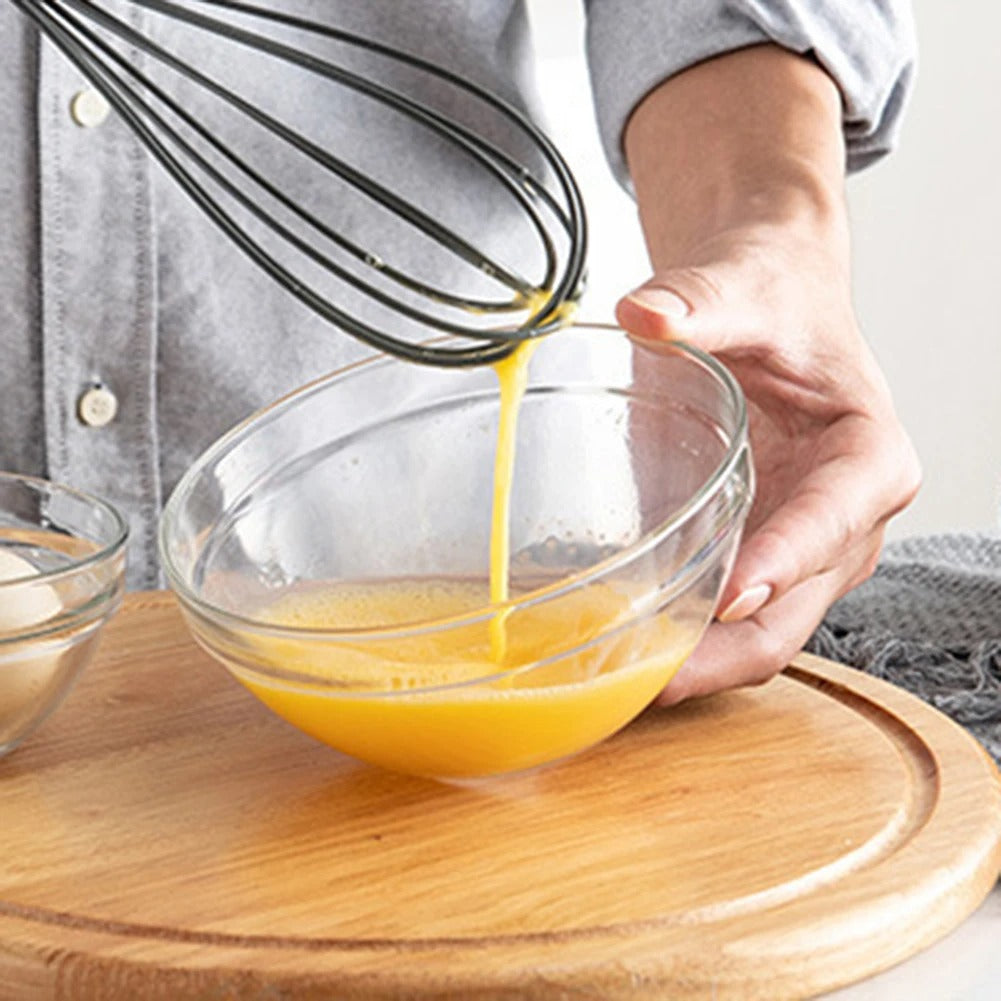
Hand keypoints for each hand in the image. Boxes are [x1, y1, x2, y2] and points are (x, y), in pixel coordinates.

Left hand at [617, 222, 919, 702]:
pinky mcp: (757, 557)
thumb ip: (700, 301)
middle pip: (796, 609)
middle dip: (726, 651)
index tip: (729, 594)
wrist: (767, 304)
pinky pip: (726, 621)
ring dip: (699, 665)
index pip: (834, 520)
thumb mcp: (744, 288)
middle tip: (652, 674)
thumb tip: (645, 313)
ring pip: (760, 634)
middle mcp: (845, 520)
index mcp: (868, 456)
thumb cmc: (776, 300)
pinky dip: (684, 645)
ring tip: (623, 682)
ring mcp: (801, 550)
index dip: (785, 561)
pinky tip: (626, 652)